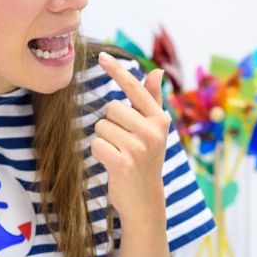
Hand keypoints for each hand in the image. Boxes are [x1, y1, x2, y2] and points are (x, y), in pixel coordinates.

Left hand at [92, 52, 169, 221]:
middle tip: (124, 143)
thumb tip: (157, 71)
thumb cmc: (145, 160)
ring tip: (119, 155)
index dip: (117, 71)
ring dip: (104, 140)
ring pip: (101, 126)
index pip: (134, 88)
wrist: (145, 200)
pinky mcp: (123, 162)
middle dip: (111, 124)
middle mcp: (153, 131)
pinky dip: (99, 154)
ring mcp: (139, 147)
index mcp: (160, 119)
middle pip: (111, 107)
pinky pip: (96, 144)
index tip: (101, 55)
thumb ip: (153, 100)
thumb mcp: (153, 130)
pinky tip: (113, 164)